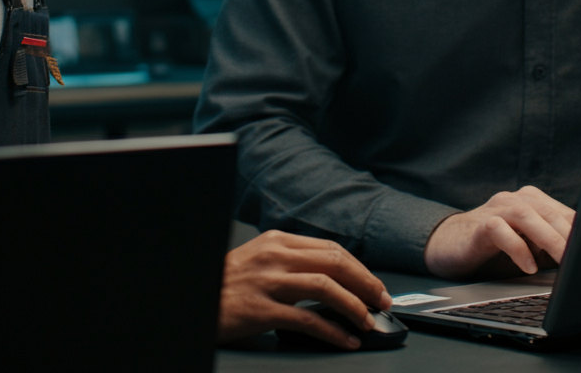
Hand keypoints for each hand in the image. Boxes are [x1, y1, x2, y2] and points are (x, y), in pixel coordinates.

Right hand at [217, 229, 392, 348]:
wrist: (199, 299)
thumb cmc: (229, 282)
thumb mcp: (261, 257)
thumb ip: (291, 259)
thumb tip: (333, 276)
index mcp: (278, 240)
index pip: (330, 248)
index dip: (358, 267)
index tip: (373, 284)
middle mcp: (275, 256)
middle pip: (333, 263)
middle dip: (365, 283)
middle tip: (381, 300)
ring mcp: (269, 282)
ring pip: (325, 288)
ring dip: (354, 305)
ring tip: (367, 320)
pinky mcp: (262, 310)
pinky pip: (306, 319)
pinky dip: (332, 331)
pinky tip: (345, 339)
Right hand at [424, 185, 574, 279]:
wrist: (450, 245)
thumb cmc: (495, 249)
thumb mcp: (529, 248)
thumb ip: (551, 247)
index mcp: (531, 201)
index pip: (564, 213)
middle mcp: (514, 200)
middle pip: (548, 212)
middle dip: (569, 236)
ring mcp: (495, 209)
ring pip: (526, 216)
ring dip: (549, 239)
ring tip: (564, 261)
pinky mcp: (478, 225)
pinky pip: (500, 230)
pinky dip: (517, 248)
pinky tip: (528, 266)